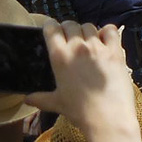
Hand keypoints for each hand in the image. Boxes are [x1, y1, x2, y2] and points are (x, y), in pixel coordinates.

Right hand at [26, 22, 138, 141]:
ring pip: (90, 26)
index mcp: (60, 57)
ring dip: (87, 32)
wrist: (107, 116)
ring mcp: (98, 46)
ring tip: (88, 41)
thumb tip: (26, 99)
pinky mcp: (115, 49)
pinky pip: (111, 30)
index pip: (52, 29)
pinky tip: (106, 39)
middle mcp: (78, 47)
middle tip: (70, 37)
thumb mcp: (57, 103)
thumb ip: (40, 98)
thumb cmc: (79, 110)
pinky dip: (107, 32)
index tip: (51, 27)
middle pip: (71, 25)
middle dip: (69, 28)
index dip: (50, 26)